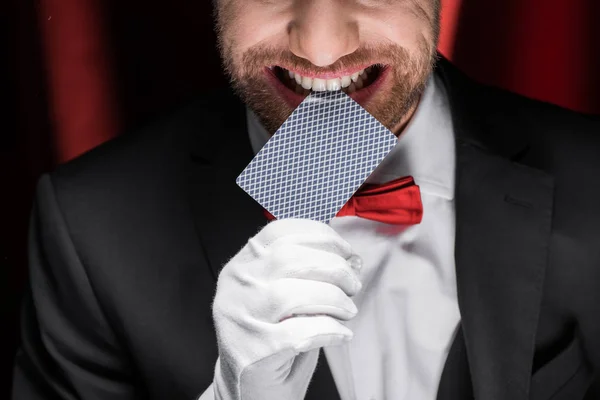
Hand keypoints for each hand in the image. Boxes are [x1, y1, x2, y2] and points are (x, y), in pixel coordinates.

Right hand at [211, 219, 362, 399]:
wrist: (249, 391)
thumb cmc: (274, 339)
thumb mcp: (286, 296)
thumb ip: (310, 272)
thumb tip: (352, 258)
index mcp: (242, 266)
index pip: (279, 233)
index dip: (320, 237)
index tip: (345, 252)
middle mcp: (235, 287)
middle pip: (290, 259)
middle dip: (334, 268)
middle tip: (352, 285)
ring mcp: (240, 319)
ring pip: (294, 294)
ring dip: (333, 299)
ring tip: (347, 311)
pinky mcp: (252, 351)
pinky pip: (301, 333)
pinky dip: (330, 330)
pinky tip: (340, 334)